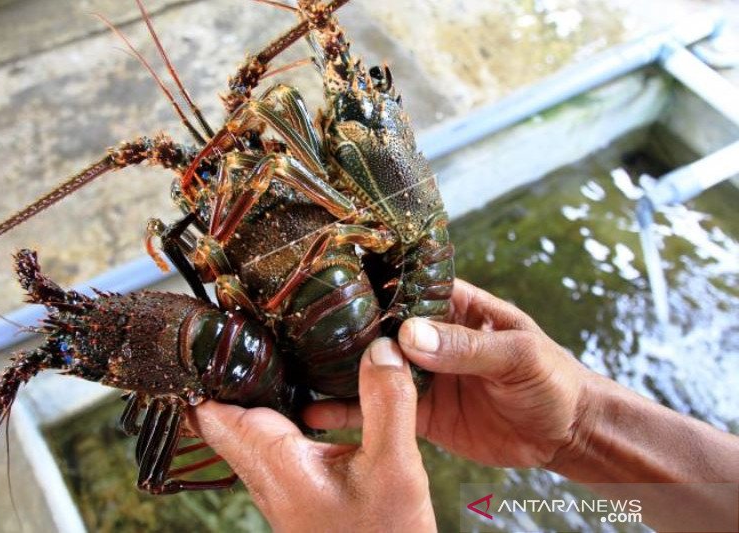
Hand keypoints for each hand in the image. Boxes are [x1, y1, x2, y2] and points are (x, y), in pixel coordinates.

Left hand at [189, 339, 435, 532]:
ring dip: (249, 388)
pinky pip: (273, 436)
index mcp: (274, 462)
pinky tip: (302, 390)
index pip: (212, 412)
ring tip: (259, 344)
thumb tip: (382, 347)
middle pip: (223, 414)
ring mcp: (280, 481)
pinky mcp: (299, 485)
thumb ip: (386, 405)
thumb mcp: (393, 468)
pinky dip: (277, 406)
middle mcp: (267, 472)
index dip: (200, 373)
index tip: (198, 332)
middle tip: (229, 324)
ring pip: (247, 425)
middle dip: (222, 372)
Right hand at [305, 279, 591, 468]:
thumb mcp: (517, 355)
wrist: (565, 433)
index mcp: (455, 306)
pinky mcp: (419, 412)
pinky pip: (380, 409)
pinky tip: (316, 413)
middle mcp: (431, 336)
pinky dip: (349, 412)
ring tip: (295, 370)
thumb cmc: (552, 378)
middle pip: (379, 326)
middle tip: (297, 329)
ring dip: (338, 370)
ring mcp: (422, 374)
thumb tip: (408, 336)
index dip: (372, 281)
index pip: (408, 285)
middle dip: (343, 328)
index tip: (330, 280)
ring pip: (373, 368)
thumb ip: (466, 346)